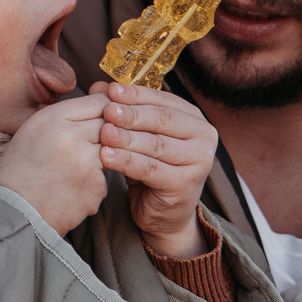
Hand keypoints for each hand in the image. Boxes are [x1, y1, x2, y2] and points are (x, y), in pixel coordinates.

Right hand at [0, 95, 117, 234]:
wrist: (11, 212)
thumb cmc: (18, 171)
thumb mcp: (33, 130)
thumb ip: (65, 117)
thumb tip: (101, 104)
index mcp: (54, 117)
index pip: (99, 102)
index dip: (103, 111)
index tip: (99, 121)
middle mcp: (73, 136)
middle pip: (109, 127)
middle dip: (100, 138)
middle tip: (79, 153)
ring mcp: (87, 162)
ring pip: (111, 154)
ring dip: (96, 164)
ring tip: (66, 175)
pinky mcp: (95, 187)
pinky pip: (103, 181)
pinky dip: (90, 188)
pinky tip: (68, 193)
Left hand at [98, 83, 218, 258]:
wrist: (164, 214)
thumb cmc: (150, 170)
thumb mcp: (137, 137)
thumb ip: (123, 112)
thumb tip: (97, 87)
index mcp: (194, 119)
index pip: (163, 100)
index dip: (136, 94)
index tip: (110, 90)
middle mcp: (204, 137)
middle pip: (162, 120)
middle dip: (132, 114)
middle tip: (106, 111)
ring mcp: (199, 162)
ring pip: (156, 144)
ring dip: (127, 138)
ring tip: (103, 133)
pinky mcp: (186, 184)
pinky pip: (151, 168)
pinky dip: (127, 161)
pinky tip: (106, 156)